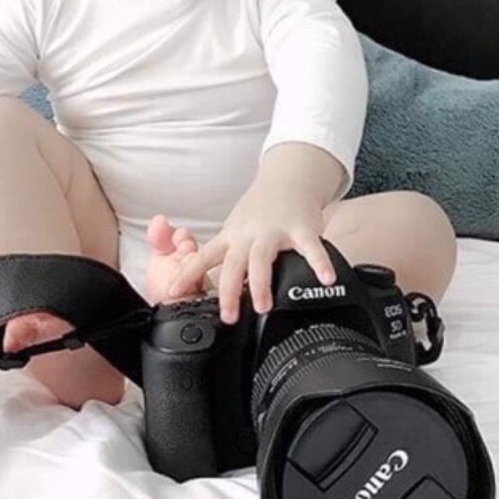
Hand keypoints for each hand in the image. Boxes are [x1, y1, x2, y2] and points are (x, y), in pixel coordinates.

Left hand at [165, 185, 336, 323]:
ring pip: (262, 257)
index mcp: (231, 237)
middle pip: (232, 263)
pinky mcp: (301, 229)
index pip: (203, 256)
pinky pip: (311, 248)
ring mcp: (274, 231)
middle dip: (227, 291)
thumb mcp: (236, 230)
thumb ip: (228, 258)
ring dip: (260, 283)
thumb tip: (212, 288)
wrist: (287, 181)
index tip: (173, 293)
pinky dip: (319, 263)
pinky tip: (326, 279)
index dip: (187, 274)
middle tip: (228, 316)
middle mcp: (248, 235)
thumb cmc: (260, 211)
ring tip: (263, 306)